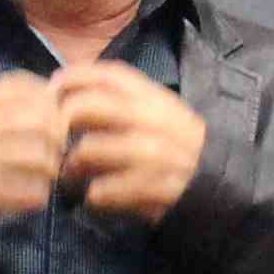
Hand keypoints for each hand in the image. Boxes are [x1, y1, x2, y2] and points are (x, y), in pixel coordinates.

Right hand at [0, 70, 64, 254]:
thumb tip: (48, 94)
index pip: (27, 88)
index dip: (50, 103)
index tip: (52, 118)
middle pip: (43, 122)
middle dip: (58, 138)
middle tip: (55, 151)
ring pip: (43, 159)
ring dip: (50, 170)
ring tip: (42, 177)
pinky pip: (33, 193)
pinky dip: (38, 197)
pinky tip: (28, 197)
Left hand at [55, 62, 206, 219]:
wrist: (221, 187)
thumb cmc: (180, 147)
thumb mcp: (160, 113)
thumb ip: (125, 100)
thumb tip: (72, 94)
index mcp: (154, 98)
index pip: (107, 74)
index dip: (72, 77)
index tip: (52, 89)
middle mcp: (151, 121)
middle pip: (87, 108)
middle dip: (60, 122)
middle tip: (53, 140)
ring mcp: (151, 155)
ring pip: (87, 152)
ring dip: (70, 168)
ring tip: (71, 178)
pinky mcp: (150, 188)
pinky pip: (101, 191)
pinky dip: (92, 197)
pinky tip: (96, 199)